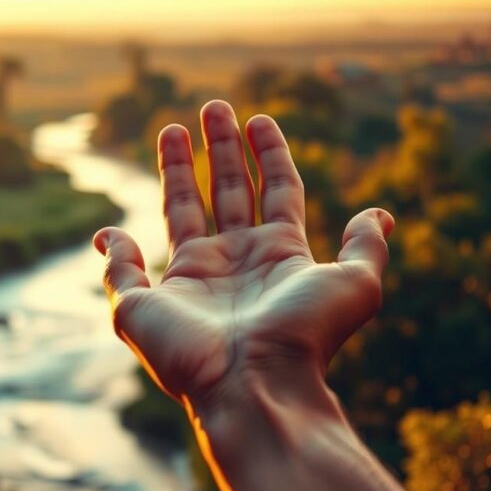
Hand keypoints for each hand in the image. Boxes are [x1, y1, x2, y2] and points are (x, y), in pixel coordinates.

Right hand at [94, 100, 392, 402]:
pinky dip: (113, 250)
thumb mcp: (354, 285)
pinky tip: (109, 231)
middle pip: (225, 190)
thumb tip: (381, 213)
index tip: (259, 118)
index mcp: (276, 255)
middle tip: (214, 106)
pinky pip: (122, 270)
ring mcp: (189, 280)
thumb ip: (365, 246)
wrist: (255, 383)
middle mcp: (233, 262)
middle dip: (220, 147)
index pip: (273, 190)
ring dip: (176, 168)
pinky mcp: (146, 303)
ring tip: (173, 127)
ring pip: (179, 209)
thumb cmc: (303, 336)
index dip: (268, 153)